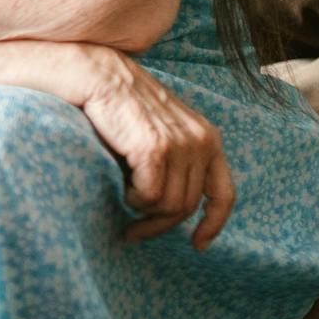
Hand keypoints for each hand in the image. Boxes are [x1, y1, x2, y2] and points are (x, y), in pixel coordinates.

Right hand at [66, 44, 235, 249]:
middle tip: (134, 232)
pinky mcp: (155, 149)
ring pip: (169, 206)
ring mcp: (180, 145)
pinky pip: (148, 197)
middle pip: (187, 206)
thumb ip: (176, 160)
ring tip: (124, 201)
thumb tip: (170, 207)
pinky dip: (132, 199)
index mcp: (207, 137)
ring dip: (143, 213)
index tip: (197, 244)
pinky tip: (120, 183)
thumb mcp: (161, 131)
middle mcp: (201, 141)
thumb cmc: (119, 106)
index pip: (223, 193)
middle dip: (159, 226)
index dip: (213, 224)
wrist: (95, 74)